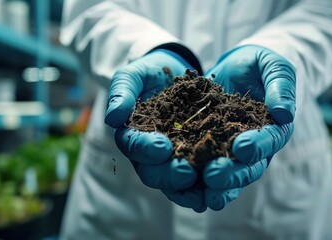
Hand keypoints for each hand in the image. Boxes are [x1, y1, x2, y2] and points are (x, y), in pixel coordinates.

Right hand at [105, 49, 205, 211]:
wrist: (175, 74)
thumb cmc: (150, 75)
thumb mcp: (133, 76)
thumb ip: (122, 91)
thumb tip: (113, 117)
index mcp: (132, 135)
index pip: (133, 146)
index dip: (145, 148)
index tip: (161, 147)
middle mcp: (149, 154)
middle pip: (153, 173)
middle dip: (169, 174)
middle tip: (186, 172)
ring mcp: (172, 160)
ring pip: (175, 182)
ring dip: (188, 189)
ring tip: (204, 191)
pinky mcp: (194, 160)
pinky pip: (198, 179)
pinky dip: (206, 187)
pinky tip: (218, 190)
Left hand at [203, 45, 295, 209]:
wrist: (240, 66)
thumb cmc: (261, 65)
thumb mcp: (274, 67)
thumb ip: (280, 86)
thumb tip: (284, 113)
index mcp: (274, 128)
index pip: (269, 140)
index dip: (258, 146)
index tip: (242, 147)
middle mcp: (256, 146)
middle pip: (248, 167)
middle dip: (231, 173)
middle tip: (213, 175)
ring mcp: (232, 151)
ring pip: (227, 175)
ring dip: (214, 186)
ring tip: (198, 190)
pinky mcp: (211, 149)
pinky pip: (204, 169)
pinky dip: (195, 182)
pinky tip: (180, 187)